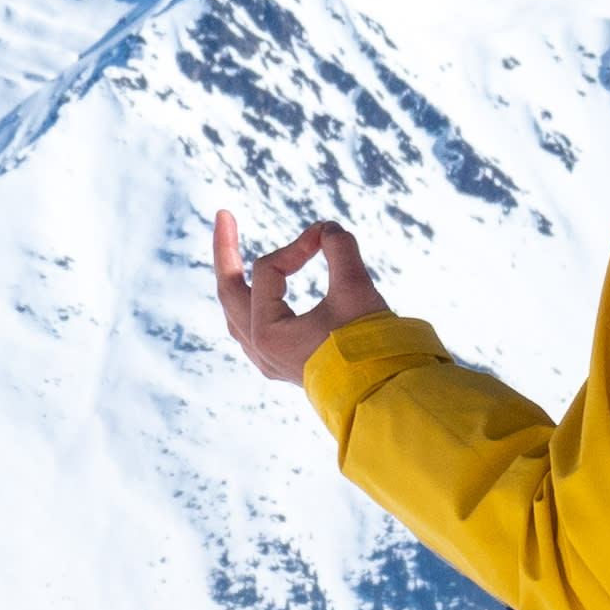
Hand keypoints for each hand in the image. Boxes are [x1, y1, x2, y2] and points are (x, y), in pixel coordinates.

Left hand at [213, 207, 391, 386]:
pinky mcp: (284, 365)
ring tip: (231, 255)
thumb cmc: (368, 344)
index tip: (327, 235)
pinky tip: (256, 296)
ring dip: (236, 281)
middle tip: (224, 216)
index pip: (269, 269)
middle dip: (226, 252)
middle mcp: (260, 348)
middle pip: (229, 291)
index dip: (298, 245)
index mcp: (267, 332)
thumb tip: (327, 229)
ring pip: (237, 314)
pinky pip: (252, 330)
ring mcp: (269, 360)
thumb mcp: (355, 288)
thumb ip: (340, 249)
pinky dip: (251, 304)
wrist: (384, 394)